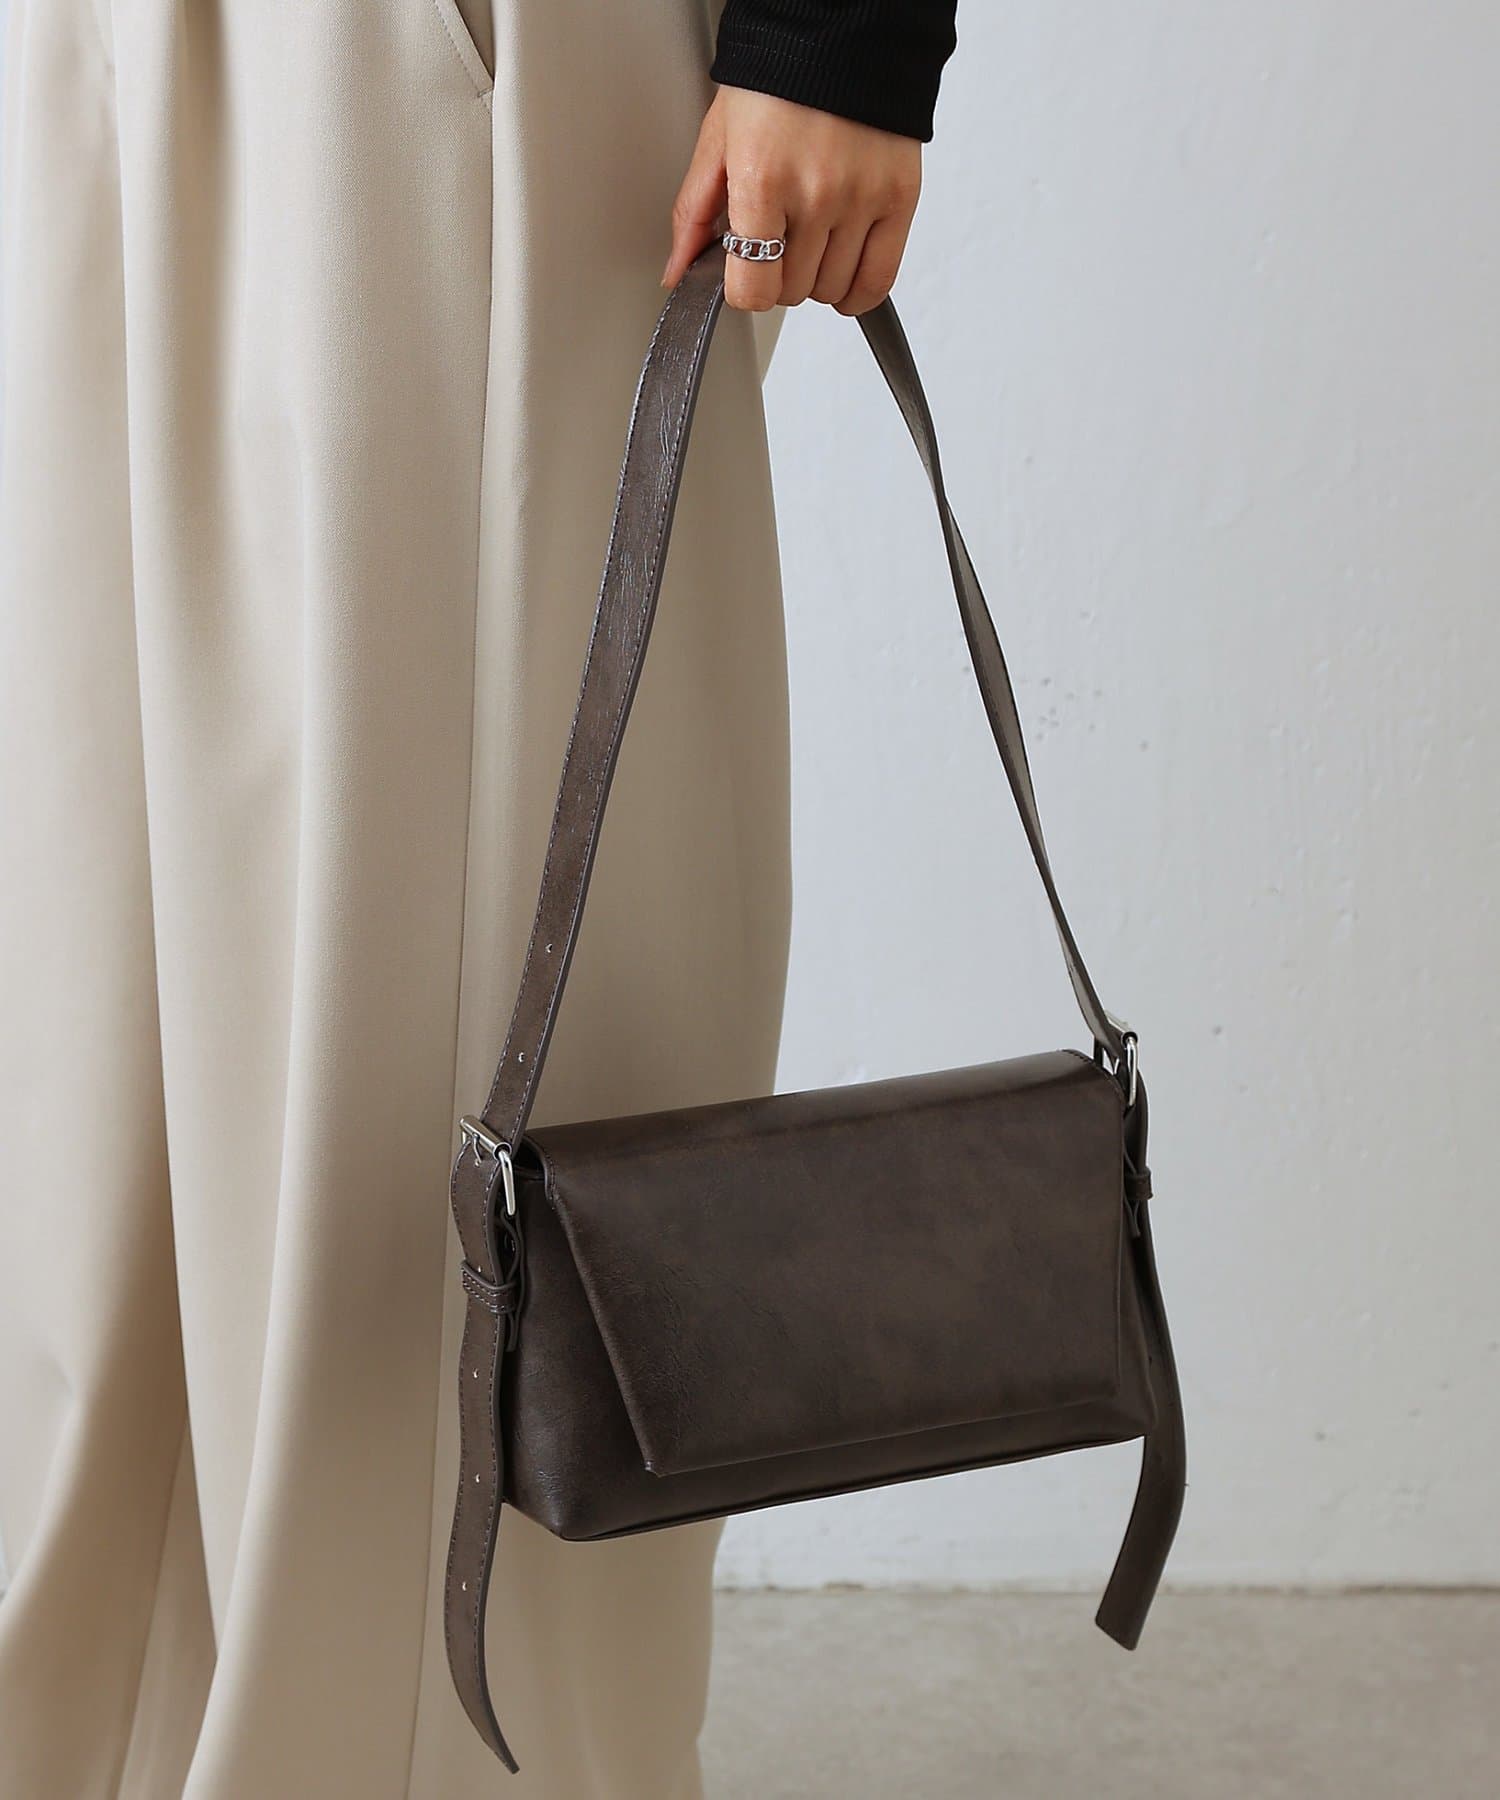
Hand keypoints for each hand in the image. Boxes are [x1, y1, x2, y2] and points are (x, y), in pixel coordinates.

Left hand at [662, 87, 921, 314]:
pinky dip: (858, 291)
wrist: (838, 33)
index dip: (744, 289)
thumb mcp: (718, 139)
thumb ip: (694, 213)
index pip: (753, 289)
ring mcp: (861, 199)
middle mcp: (816, 194)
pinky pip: (879, 281)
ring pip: (832, 290)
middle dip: (779, 277)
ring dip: (817, 278)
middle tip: (777, 242)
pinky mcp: (899, 197)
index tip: (745, 272)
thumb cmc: (773, 82)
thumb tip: (677, 272)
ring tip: (811, 241)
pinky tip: (844, 272)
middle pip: (792, 292)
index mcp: (763, 180)